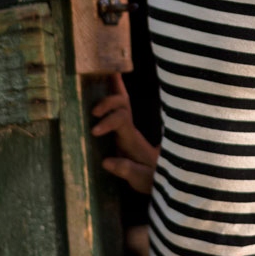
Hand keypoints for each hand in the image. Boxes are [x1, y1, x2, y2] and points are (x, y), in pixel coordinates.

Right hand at [90, 74, 158, 194]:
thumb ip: (127, 170)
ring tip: (100, 75)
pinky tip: (109, 76)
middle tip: (94, 112)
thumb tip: (106, 161)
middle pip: (123, 104)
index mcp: (132, 138)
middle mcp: (130, 128)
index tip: (95, 131)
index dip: (109, 121)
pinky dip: (113, 90)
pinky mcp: (123, 129)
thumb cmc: (151, 178)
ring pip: (122, 100)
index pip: (121, 120)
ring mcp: (127, 126)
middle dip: (108, 102)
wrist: (161, 176)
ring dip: (112, 87)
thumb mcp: (141, 179)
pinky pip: (118, 106)